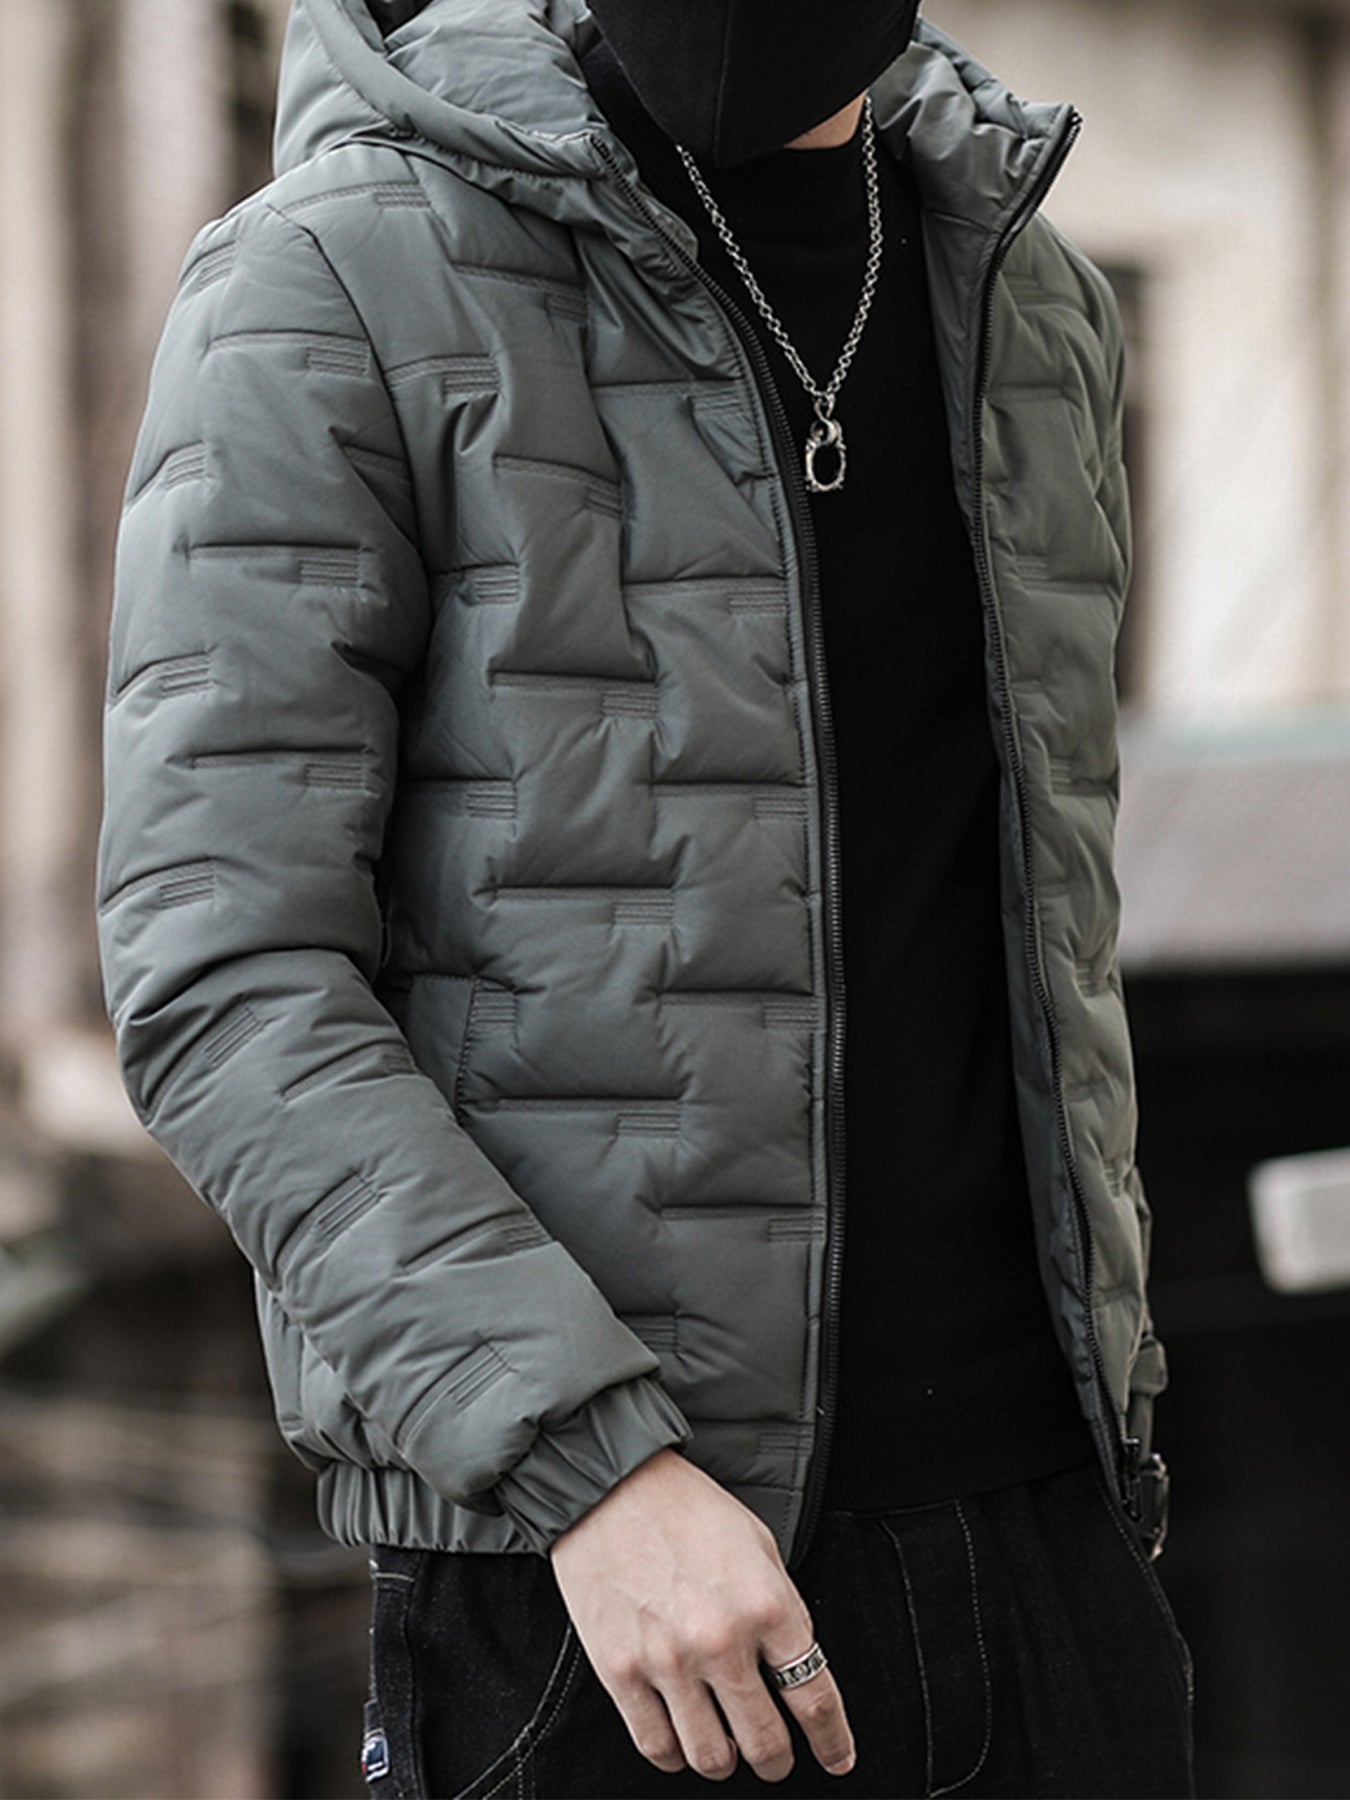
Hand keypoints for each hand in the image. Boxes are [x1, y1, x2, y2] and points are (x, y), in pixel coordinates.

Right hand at [549, 1448, 856, 1783]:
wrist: (609, 1486)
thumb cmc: (686, 1509)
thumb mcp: (758, 1545)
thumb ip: (783, 1607)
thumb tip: (797, 1666)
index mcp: (765, 1605)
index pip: (815, 1698)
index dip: (833, 1741)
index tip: (838, 1758)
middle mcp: (720, 1640)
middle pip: (765, 1743)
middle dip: (778, 1760)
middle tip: (777, 1756)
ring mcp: (667, 1661)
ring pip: (711, 1757)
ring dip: (726, 1761)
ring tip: (726, 1745)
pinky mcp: (619, 1671)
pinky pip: (657, 1747)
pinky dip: (675, 1754)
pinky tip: (680, 1736)